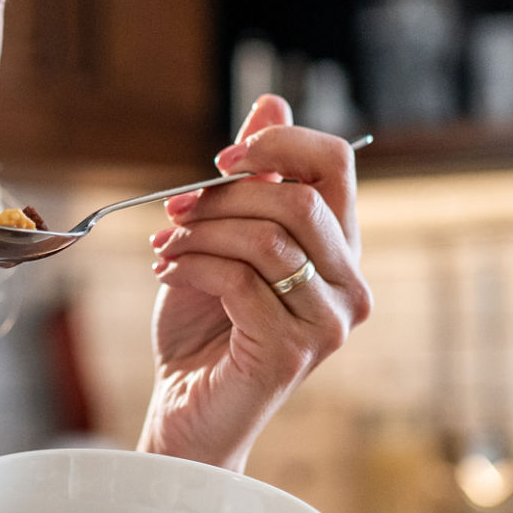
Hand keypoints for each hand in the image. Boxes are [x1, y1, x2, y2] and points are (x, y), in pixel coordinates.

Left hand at [139, 95, 373, 470]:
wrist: (186, 410)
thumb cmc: (206, 327)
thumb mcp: (223, 237)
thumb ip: (252, 177)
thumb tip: (270, 102)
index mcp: (340, 249)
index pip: (336, 164)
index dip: (278, 144)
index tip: (220, 161)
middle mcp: (349, 285)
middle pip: (299, 199)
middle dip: (224, 197)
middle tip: (174, 212)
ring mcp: (326, 323)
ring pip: (266, 239)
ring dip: (199, 235)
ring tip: (163, 248)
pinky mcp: (290, 351)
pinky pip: (239, 280)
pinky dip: (190, 267)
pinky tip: (165, 274)